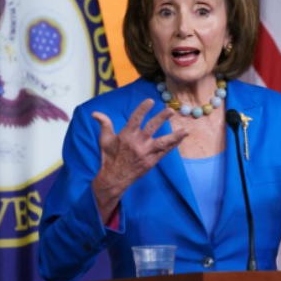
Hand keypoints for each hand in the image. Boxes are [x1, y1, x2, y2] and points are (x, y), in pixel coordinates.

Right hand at [91, 99, 187, 221]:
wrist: (114, 179)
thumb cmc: (109, 158)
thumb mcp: (104, 140)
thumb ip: (104, 124)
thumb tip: (95, 113)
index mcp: (126, 135)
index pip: (136, 118)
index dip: (143, 109)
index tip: (151, 101)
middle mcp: (137, 143)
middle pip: (152, 127)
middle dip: (162, 118)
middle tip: (170, 110)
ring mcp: (146, 153)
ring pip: (163, 142)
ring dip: (174, 135)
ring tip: (185, 130)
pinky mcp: (151, 161)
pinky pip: (165, 152)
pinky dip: (174, 145)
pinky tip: (181, 138)